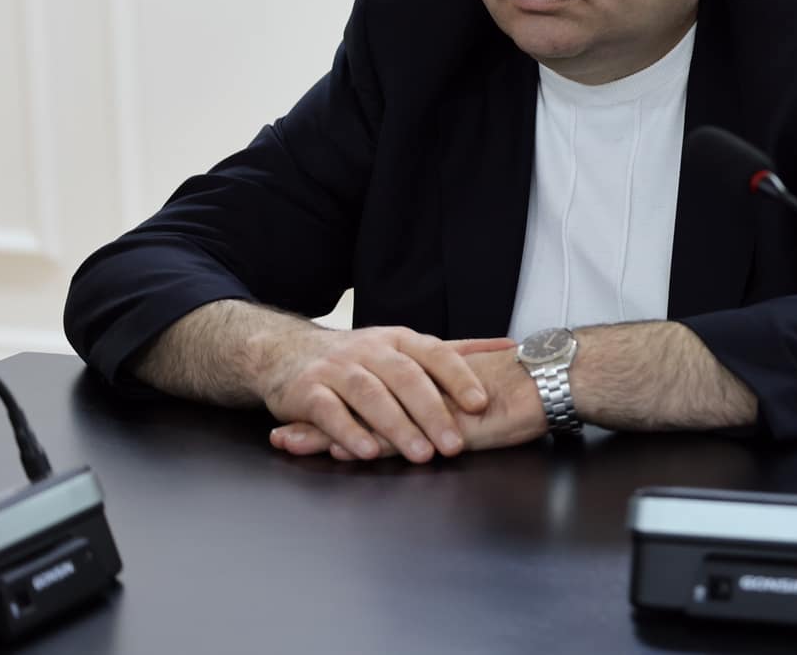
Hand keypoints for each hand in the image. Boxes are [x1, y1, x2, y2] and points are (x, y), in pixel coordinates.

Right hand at [258, 327, 513, 463]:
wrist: (286, 352)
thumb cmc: (358, 358)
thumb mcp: (406, 347)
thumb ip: (456, 352)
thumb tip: (510, 347)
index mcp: (399, 340)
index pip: (435, 354)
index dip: (459, 377)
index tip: (481, 403)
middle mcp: (370, 350)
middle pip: (405, 378)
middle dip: (432, 412)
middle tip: (454, 445)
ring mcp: (337, 369)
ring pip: (370, 395)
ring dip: (397, 426)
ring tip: (420, 454)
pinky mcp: (306, 391)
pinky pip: (329, 411)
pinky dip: (349, 433)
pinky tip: (367, 453)